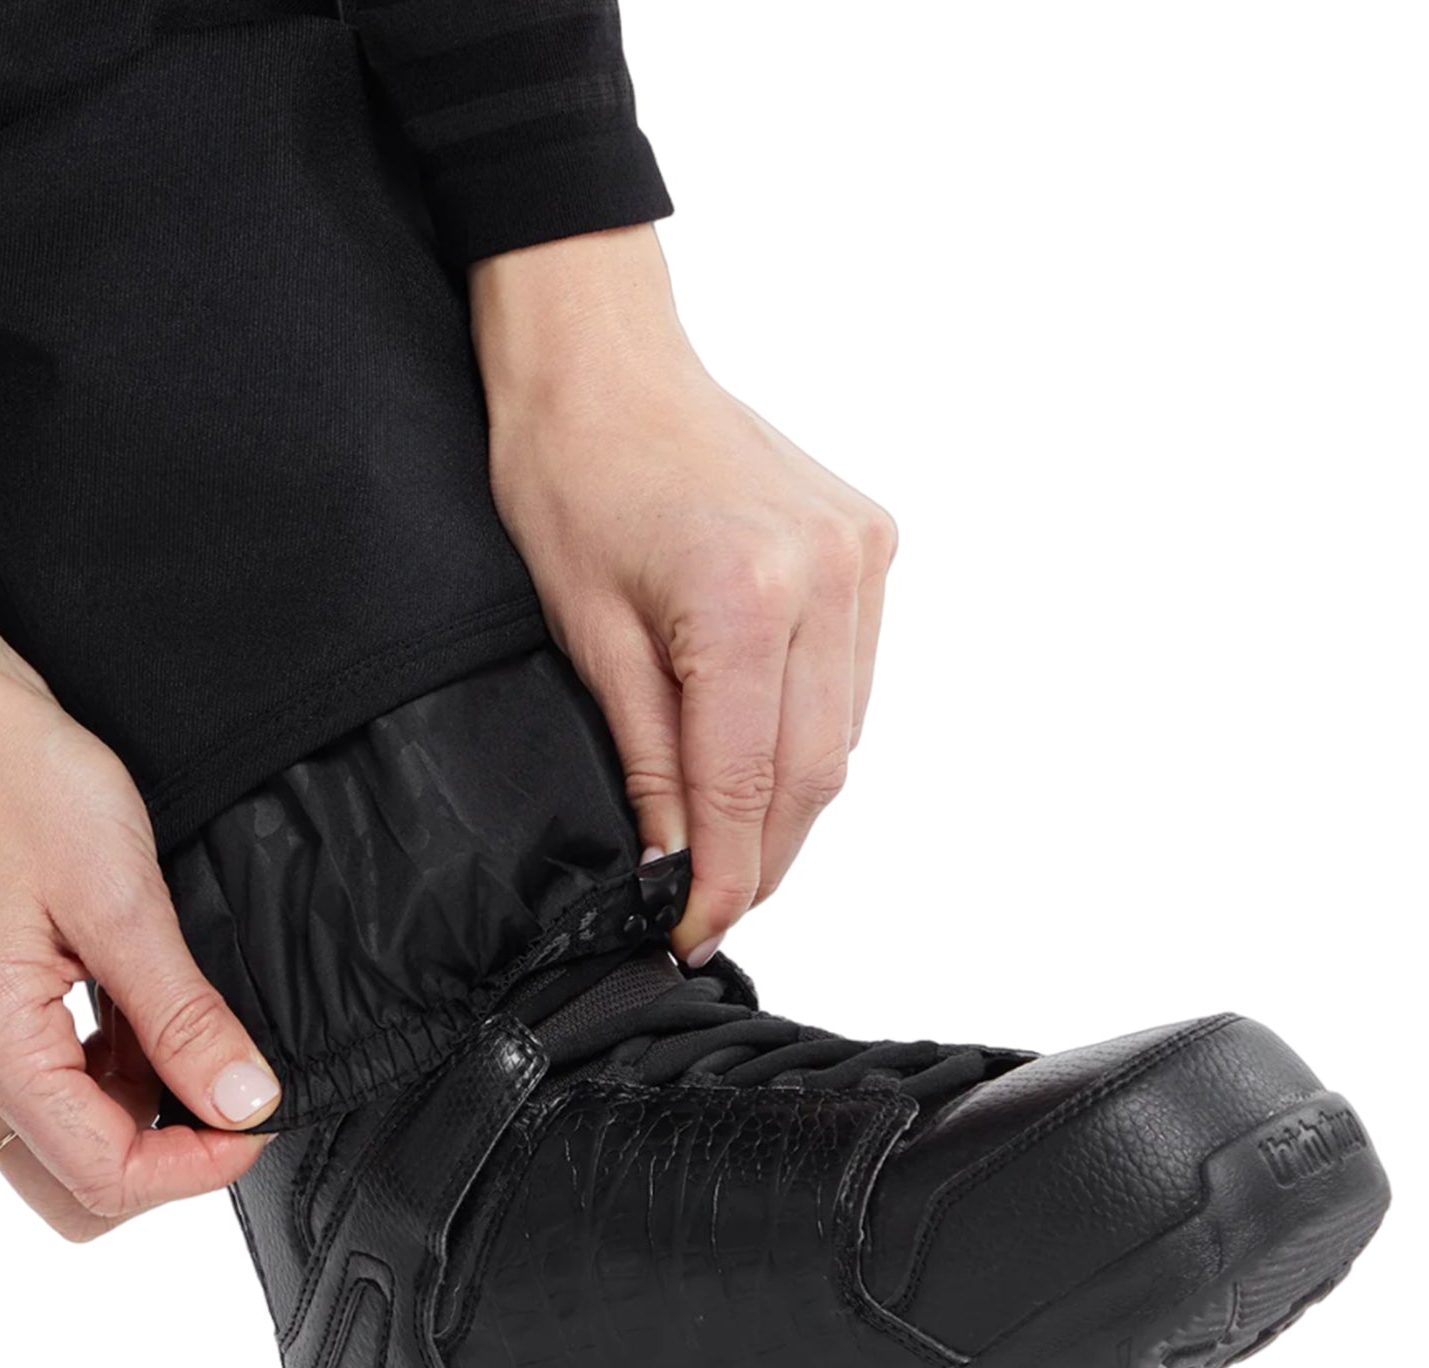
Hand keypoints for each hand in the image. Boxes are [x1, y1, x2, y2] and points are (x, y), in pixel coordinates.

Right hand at [0, 634, 279, 1239]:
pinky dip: (111, 1072)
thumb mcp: (116, 895)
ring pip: (67, 1141)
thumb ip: (179, 1013)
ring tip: (188, 1027)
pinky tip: (144, 1012)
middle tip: (233, 1087)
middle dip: (167, 1152)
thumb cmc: (14, 779)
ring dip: (141, 1107)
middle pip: (78, 1182)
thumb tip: (245, 1102)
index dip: (199, 1167)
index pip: (103, 1176)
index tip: (261, 1119)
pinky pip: (51, 1089)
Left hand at [471, 226, 896, 963]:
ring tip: (737, 842)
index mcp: (745, 596)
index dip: (728, 878)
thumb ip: (647, 758)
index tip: (698, 933)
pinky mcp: (872, 546)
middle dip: (765, 855)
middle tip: (714, 907)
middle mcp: (826, 577)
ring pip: (845, 734)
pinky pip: (854, 679)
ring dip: (793, 802)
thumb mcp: (586, 634)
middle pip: (814, 773)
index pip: (748, 785)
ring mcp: (861, 558)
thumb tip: (677, 861)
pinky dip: (814, 732)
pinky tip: (769, 754)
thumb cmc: (570, 472)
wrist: (604, 358)